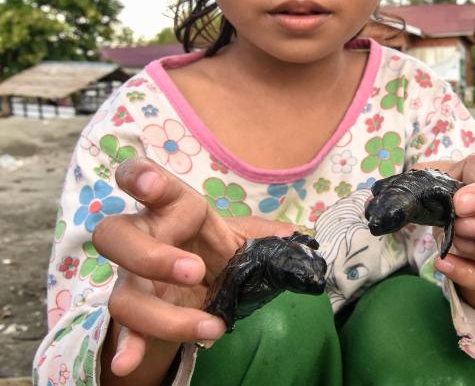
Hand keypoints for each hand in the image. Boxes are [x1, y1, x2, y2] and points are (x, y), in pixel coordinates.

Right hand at [93, 157, 291, 377]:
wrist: (202, 285)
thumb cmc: (215, 248)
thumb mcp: (242, 238)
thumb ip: (265, 235)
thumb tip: (295, 238)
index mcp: (173, 208)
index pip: (148, 182)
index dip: (141, 176)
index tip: (148, 184)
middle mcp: (144, 238)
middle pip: (115, 236)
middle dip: (150, 255)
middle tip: (194, 270)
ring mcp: (134, 278)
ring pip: (126, 294)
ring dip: (164, 316)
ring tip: (212, 326)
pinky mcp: (136, 313)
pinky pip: (125, 330)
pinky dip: (127, 346)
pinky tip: (126, 363)